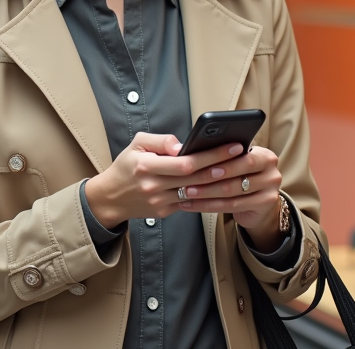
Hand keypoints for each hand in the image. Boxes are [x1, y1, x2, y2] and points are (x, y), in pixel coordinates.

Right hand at [84, 132, 247, 228]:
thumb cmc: (126, 166)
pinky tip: (224, 186)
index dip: (211, 156)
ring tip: (240, 171)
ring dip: (220, 184)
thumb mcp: (137, 144)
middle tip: (244, 157)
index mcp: (146, 166)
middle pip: (196, 179)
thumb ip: (160, 141)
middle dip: (223, 167)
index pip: (185, 162)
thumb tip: (182, 145)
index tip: (231, 146)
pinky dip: (208, 195)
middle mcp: (154, 186)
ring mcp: (160, 202)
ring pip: (197, 194)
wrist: (110, 197)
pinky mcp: (165, 212)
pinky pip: (191, 203)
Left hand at [176, 145, 285, 252]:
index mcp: (265, 156)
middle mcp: (272, 172)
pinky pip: (231, 206)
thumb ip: (225, 157)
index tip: (198, 163)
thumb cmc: (243, 179)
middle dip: (209, 178)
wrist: (260, 207)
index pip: (242, 156)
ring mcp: (270, 191)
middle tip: (188, 181)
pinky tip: (193, 205)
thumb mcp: (239, 165)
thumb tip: (195, 151)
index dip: (220, 160)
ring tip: (186, 193)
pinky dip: (208, 206)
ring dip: (205, 193)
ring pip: (231, 192)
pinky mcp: (263, 207)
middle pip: (237, 175)